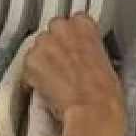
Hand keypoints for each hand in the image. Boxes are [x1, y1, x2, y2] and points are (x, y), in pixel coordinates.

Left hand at [24, 14, 124, 135]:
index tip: (76, 53)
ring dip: (44, 64)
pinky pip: (28, 68)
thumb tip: (87, 60)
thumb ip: (92, 53)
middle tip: (66, 72)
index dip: (74, 42)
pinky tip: (47, 91)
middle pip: (53, 33)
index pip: (74, 23)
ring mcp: (44, 43)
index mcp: (84, 25)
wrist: (93, 113)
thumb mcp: (107, 65)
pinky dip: (34, 79)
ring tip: (57, 85)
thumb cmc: (105, 96)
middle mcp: (62, 28)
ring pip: (38, 50)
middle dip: (56, 51)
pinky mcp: (31, 61)